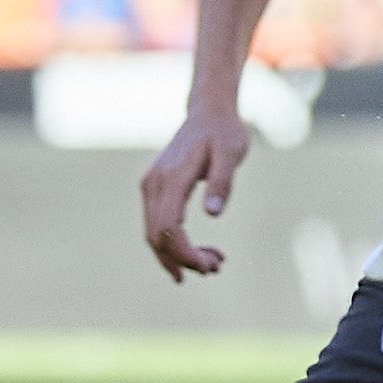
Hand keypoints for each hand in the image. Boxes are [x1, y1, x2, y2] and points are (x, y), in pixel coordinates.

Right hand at [140, 100, 251, 280]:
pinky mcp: (154, 189)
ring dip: (177, 256)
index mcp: (172, 177)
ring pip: (154, 235)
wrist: (209, 114)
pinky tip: (196, 254)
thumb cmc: (224, 133)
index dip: (185, 253)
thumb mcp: (231, 153)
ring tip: (212, 264)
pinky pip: (157, 225)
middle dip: (183, 260)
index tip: (210, 265)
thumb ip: (222, 181)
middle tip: (216, 268)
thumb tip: (212, 213)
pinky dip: (173, 245)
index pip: (169, 226)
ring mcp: (150, 186)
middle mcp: (154, 183)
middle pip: (157, 236)